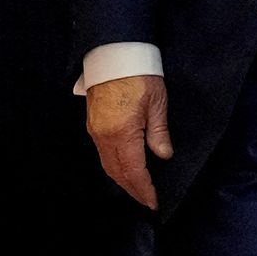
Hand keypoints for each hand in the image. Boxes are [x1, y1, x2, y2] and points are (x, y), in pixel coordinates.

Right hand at [87, 74, 172, 209]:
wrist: (113, 53)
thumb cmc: (139, 74)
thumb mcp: (157, 102)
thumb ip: (159, 133)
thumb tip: (164, 155)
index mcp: (122, 133)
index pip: (134, 171)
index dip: (144, 189)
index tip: (154, 201)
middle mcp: (104, 136)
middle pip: (117, 173)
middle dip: (132, 189)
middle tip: (146, 200)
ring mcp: (95, 131)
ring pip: (107, 165)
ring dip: (122, 180)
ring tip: (138, 189)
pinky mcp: (93, 124)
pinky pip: (102, 154)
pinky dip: (114, 166)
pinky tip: (125, 168)